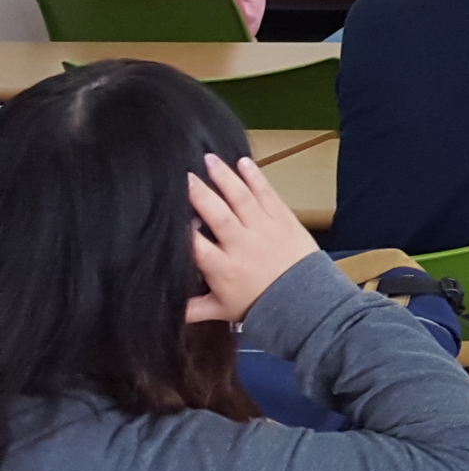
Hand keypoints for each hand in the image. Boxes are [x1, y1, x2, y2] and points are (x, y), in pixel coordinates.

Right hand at [184, 153, 320, 324]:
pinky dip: (256, 177)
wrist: (303, 300)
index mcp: (222, 268)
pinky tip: (243, 162)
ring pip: (242, 199)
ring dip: (226, 178)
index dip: (183, 229)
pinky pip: (267, 194)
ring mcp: (264, 229)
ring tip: (209, 160)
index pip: (197, 246)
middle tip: (184, 176)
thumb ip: (191, 308)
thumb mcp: (221, 309)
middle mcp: (242, 245)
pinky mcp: (283, 219)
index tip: (170, 214)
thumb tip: (163, 311)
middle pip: (218, 216)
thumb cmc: (258, 304)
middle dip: (201, 195)